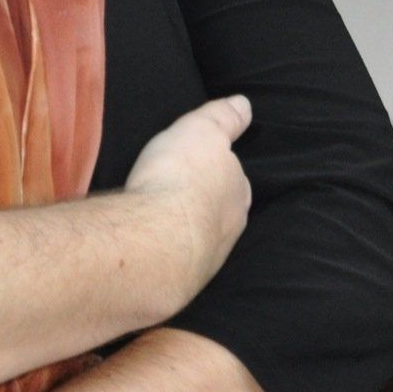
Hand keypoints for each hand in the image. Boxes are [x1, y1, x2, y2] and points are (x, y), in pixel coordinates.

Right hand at [122, 96, 252, 310]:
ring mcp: (205, 263)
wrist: (154, 241)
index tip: (199, 170)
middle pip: (218, 216)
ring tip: (157, 225)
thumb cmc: (180, 178)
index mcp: (238, 196)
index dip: (217, 173)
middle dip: (202, 209)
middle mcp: (229, 233)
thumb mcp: (203, 129)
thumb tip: (245, 106)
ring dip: (181, 235)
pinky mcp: (176, 285)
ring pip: (197, 243)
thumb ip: (225, 118)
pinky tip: (146, 251)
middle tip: (175, 199)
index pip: (234, 182)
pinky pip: (172, 265)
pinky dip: (162, 256)